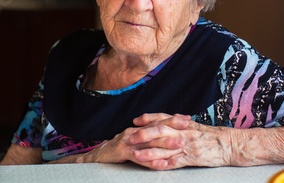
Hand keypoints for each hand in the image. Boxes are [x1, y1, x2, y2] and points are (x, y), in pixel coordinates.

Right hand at [53, 113, 189, 166]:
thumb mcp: (134, 142)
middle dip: (172, 126)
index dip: (172, 119)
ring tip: (180, 145)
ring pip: (149, 142)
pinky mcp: (122, 153)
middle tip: (188, 125)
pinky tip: (161, 165)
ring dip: (165, 144)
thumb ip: (147, 139)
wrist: (95, 157)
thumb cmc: (118, 151)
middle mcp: (134, 132)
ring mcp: (128, 141)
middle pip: (155, 127)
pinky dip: (150, 161)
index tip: (188, 118)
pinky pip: (139, 157)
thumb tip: (166, 137)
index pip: (158, 121)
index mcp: (138, 129)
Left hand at [130, 113, 233, 169]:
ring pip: (165, 147)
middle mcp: (183, 132)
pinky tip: (154, 166)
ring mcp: (187, 145)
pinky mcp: (192, 158)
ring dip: (149, 152)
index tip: (135, 120)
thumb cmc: (213, 136)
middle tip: (130, 137)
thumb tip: (169, 118)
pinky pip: (176, 161)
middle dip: (143, 134)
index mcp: (183, 124)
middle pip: (160, 130)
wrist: (230, 144)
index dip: (148, 119)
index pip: (162, 118)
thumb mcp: (195, 126)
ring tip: (136, 155)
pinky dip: (164, 164)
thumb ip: (181, 122)